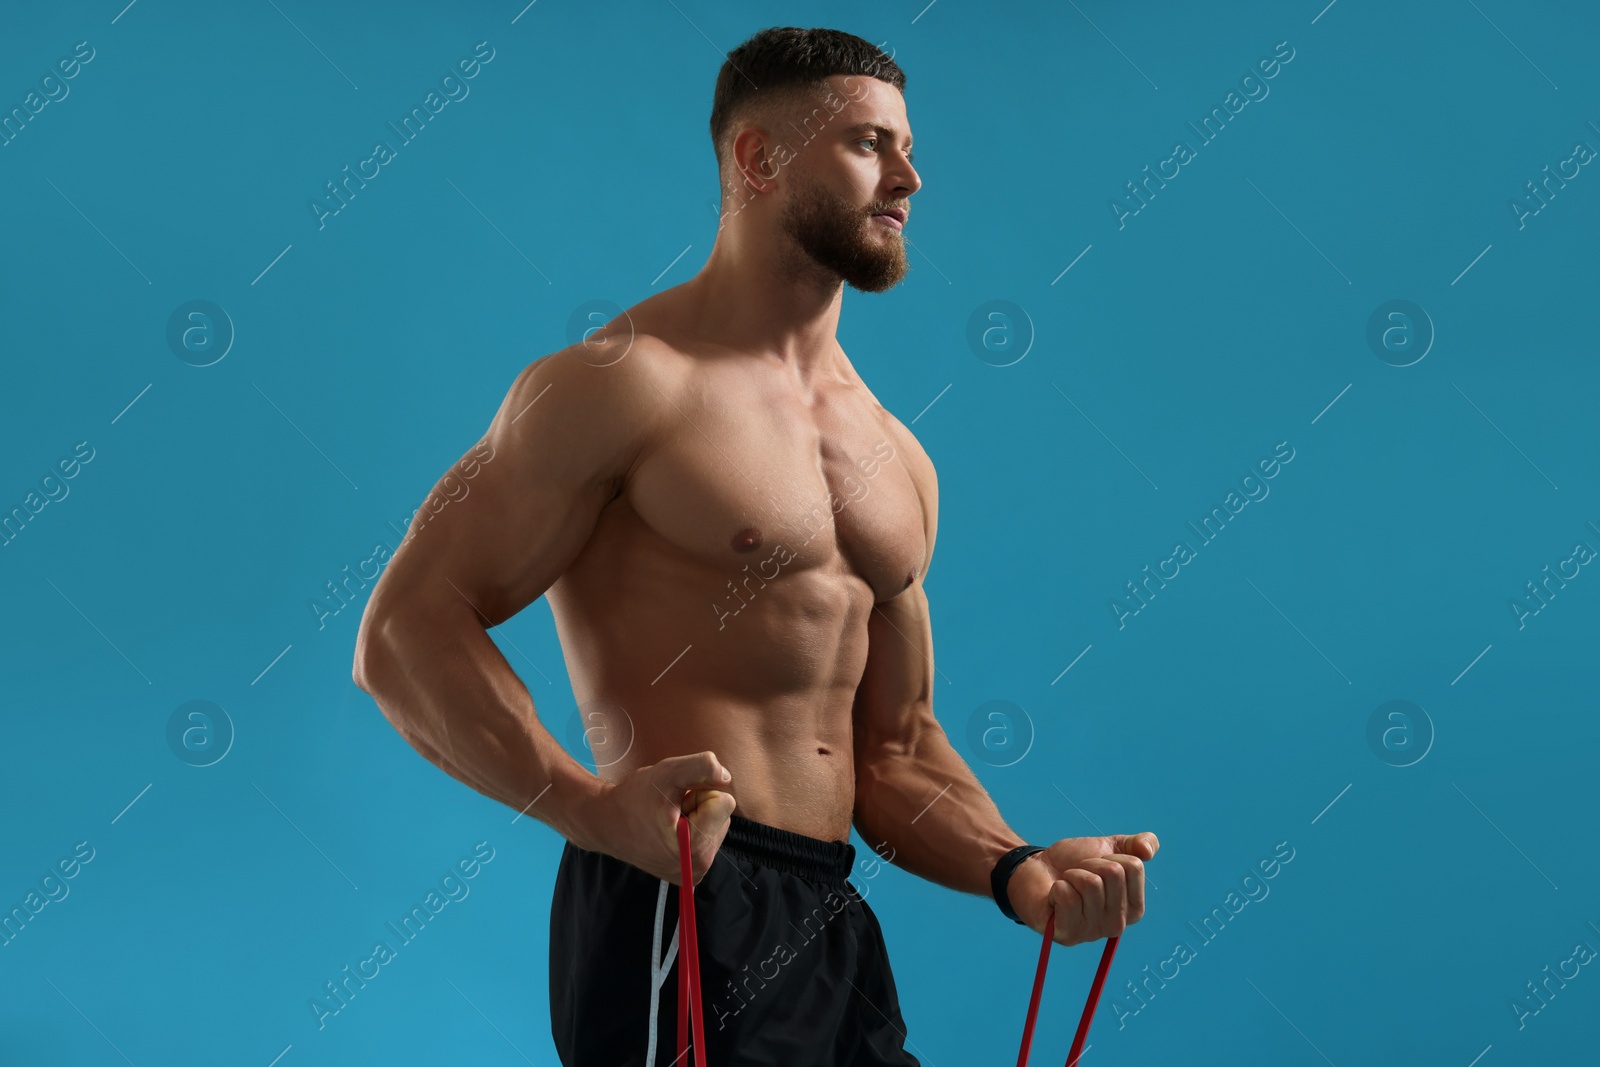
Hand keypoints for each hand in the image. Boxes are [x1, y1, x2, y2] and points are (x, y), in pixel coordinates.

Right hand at [585, 750, 736, 884]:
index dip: (699, 793)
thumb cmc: (635, 798)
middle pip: (722, 816)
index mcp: (694, 848)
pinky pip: (707, 838)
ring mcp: (693, 873)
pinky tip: (669, 830)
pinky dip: (692, 828)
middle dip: (698, 805)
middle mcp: (697, 867)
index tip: (674, 801)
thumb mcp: (667, 772)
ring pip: (716, 826)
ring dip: (695, 815)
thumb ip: (701, 767)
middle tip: (669, 810)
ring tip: (667, 819)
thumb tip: (726, 777)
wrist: (608, 823)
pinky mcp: (690, 872)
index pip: (725, 803)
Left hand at [1007, 832, 1159, 945]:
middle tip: (1078, 874)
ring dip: (1072, 875)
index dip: (1110, 856)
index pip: (1134, 867)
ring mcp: (1092, 933)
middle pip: (1113, 873)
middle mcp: (1117, 925)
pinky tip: (1054, 897)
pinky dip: (1057, 887)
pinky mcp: (1067, 934)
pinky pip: (1068, 897)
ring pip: (1090, 884)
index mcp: (1133, 908)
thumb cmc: (1072, 862)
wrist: (1035, 869)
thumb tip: (1148, 851)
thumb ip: (1136, 845)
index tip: (1096, 865)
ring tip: (1066, 884)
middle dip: (1090, 864)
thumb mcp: (1108, 847)